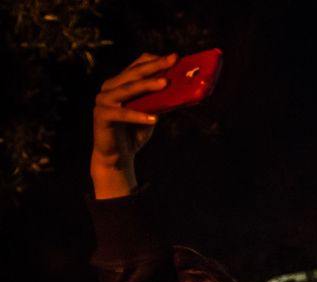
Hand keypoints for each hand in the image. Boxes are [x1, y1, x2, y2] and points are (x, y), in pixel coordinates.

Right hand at [92, 53, 175, 198]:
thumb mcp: (151, 113)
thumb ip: (160, 101)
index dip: (155, 60)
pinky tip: (154, 119)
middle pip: (133, 73)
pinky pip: (122, 114)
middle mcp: (110, 87)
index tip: (175, 58)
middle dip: (155, 66)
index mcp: (121, 83)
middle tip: (173, 60)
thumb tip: (184, 90)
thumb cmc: (135, 132)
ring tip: (165, 83)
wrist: (117, 156)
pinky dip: (138, 116)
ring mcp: (103, 100)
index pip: (137, 65)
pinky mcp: (101, 116)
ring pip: (127, 89)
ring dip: (147, 85)